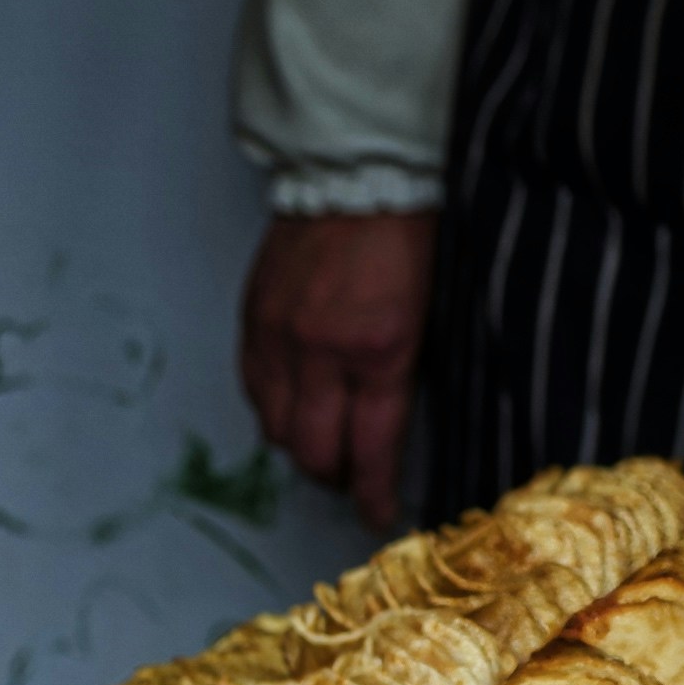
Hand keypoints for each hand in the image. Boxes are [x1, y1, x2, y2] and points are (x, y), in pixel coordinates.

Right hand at [241, 209, 434, 529]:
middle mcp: (323, 352)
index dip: (373, 491)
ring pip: (277, 427)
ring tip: (320, 441)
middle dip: (333, 475)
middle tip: (350, 478)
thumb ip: (401, 373)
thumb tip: (384, 429)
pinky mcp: (254, 320)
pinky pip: (254, 388)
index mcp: (381, 350)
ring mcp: (280, 337)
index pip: (372, 448)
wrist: (358, 173)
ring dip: (300, 444)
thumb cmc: (410, 235)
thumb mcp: (429, 312)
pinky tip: (291, 404)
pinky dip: (272, 407)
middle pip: (314, 450)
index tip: (378, 512)